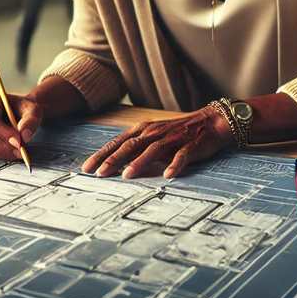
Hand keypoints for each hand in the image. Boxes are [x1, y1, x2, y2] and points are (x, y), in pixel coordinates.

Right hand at [0, 94, 41, 159]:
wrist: (21, 111)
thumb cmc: (24, 108)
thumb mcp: (32, 110)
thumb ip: (30, 121)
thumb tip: (24, 136)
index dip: (3, 134)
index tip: (18, 142)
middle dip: (3, 146)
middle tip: (19, 151)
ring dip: (2, 152)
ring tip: (17, 151)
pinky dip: (0, 154)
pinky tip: (11, 151)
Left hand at [81, 106, 231, 179]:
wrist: (209, 122)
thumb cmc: (177, 133)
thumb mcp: (153, 138)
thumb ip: (136, 149)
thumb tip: (115, 164)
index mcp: (143, 130)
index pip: (118, 143)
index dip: (102, 155)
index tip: (87, 168)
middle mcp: (154, 132)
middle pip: (130, 146)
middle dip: (113, 159)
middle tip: (100, 174)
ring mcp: (172, 138)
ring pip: (152, 150)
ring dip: (139, 162)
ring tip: (127, 175)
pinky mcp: (190, 145)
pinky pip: (181, 155)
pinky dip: (174, 164)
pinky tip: (168, 175)